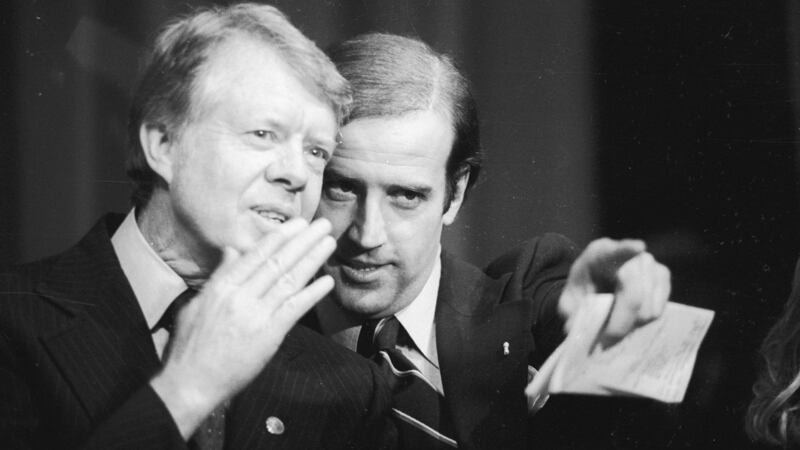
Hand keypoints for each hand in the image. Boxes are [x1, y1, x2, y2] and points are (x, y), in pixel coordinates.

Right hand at [150, 218, 335, 437]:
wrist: (190, 384)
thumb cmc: (190, 347)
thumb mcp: (197, 304)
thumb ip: (219, 275)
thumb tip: (231, 249)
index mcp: (221, 287)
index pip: (256, 255)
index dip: (280, 237)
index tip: (298, 223)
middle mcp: (240, 296)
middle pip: (277, 262)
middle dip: (302, 241)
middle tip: (322, 225)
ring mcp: (255, 315)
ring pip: (288, 280)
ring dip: (312, 259)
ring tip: (328, 243)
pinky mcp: (268, 336)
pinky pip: (294, 309)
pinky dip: (312, 293)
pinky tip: (327, 282)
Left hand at [558, 238, 670, 346]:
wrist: (598, 283)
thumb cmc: (584, 290)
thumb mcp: (569, 302)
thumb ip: (570, 313)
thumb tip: (573, 328)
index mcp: (600, 253)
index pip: (615, 250)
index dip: (627, 248)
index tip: (638, 247)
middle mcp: (631, 255)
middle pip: (634, 296)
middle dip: (620, 323)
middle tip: (606, 339)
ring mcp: (651, 264)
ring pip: (648, 308)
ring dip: (632, 324)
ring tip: (616, 324)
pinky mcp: (663, 276)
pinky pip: (658, 310)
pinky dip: (644, 321)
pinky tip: (630, 316)